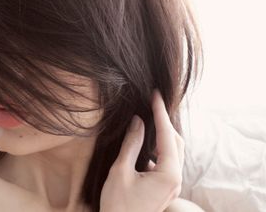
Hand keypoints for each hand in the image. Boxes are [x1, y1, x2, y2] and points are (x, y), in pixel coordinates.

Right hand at [99, 89, 184, 211]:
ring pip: (173, 151)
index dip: (160, 113)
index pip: (168, 136)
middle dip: (165, 121)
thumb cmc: (118, 206)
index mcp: (168, 175)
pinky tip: (146, 141)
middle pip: (176, 142)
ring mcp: (172, 184)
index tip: (155, 95)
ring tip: (151, 117)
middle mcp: (175, 179)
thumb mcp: (121, 171)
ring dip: (163, 133)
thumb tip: (138, 121)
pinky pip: (167, 160)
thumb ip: (132, 144)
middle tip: (153, 103)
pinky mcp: (165, 187)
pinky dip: (159, 147)